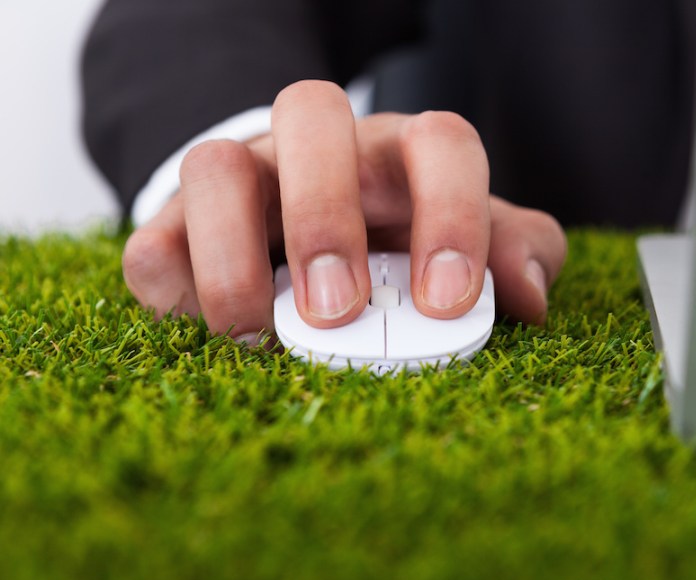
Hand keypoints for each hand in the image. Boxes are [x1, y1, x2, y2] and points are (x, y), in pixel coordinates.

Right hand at [122, 81, 566, 343]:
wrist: (301, 240)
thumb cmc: (398, 246)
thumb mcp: (465, 248)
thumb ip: (510, 257)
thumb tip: (527, 297)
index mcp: (401, 152)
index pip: (440, 142)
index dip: (451, 215)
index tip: (447, 303)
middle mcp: (319, 149)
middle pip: (312, 112)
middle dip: (325, 213)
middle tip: (339, 310)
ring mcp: (241, 178)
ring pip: (213, 163)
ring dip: (233, 253)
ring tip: (258, 334)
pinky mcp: (175, 225)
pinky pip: (151, 240)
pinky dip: (172, 285)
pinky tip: (205, 328)